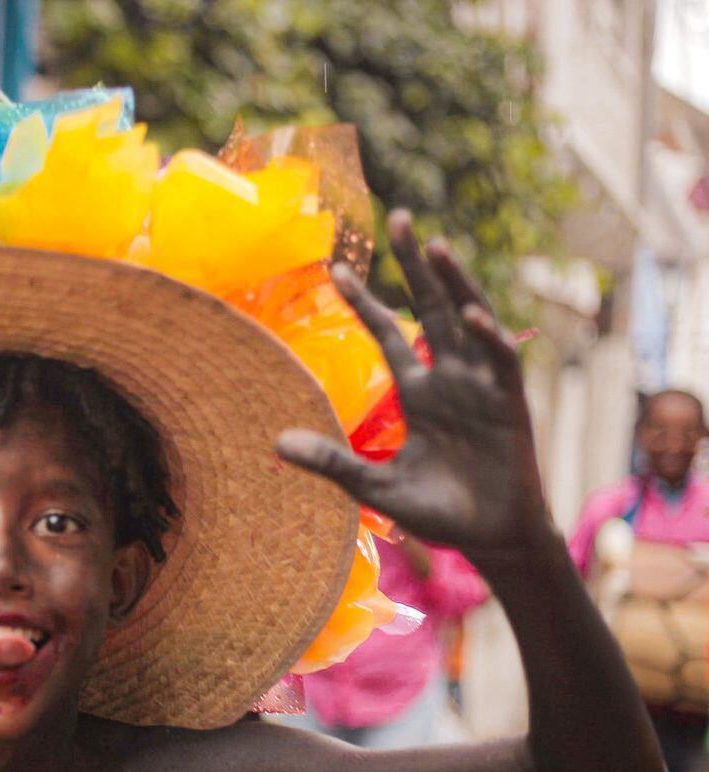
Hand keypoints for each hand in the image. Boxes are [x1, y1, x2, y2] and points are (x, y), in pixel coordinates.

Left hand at [277, 211, 551, 559]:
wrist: (490, 540)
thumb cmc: (439, 512)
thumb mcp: (375, 486)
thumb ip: (332, 462)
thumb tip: (275, 444)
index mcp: (420, 392)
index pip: (389, 333)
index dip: (365, 300)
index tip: (336, 267)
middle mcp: (451, 379)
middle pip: (432, 307)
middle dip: (415, 265)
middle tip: (399, 217)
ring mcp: (482, 388)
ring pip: (468, 321)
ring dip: (453, 284)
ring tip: (432, 245)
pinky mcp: (510, 405)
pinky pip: (499, 362)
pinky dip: (486, 338)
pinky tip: (469, 316)